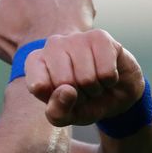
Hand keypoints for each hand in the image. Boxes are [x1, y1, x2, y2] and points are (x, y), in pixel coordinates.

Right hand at [0, 0, 95, 62]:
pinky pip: (77, 1)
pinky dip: (75, 11)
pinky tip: (70, 27)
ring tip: (56, 31)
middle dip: (36, 8)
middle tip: (40, 31)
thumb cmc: (16, 43)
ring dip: (55, 8)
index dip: (16, 17)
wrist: (50, 50)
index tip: (21, 32)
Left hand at [25, 29, 144, 126]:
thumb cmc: (83, 102)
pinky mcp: (100, 37)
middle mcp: (52, 45)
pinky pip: (106, 72)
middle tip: (82, 90)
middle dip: (79, 95)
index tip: (62, 96)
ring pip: (87, 77)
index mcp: (35, 62)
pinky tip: (107, 73)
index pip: (37, 86)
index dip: (55, 100)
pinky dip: (110, 80)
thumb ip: (58, 112)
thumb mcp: (67, 116)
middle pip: (64, 81)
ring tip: (94, 82)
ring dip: (95, 89)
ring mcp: (76, 37)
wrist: (116, 93)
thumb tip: (67, 91)